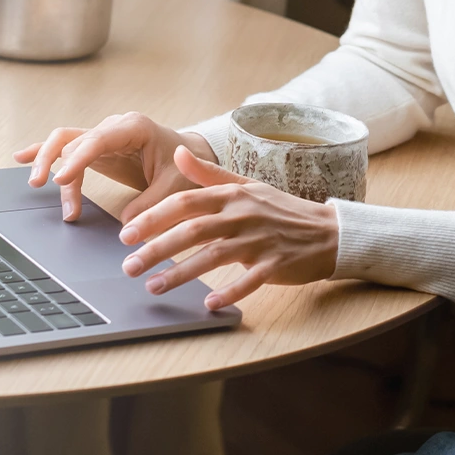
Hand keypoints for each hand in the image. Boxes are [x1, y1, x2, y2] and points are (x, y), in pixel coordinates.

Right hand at [13, 112, 218, 223]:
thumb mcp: (174, 186)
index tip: (62, 179)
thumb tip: (127, 225)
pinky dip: (44, 151)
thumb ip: (152, 204)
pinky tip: (21, 156)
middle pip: (74, 139)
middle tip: (41, 185)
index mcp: (134, 128)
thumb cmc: (183, 167)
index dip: (77, 159)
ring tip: (35, 184)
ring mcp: (102, 136)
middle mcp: (113, 127)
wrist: (189, 156)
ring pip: (65, 142)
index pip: (98, 140)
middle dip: (55, 161)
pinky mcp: (96, 148)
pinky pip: (66, 146)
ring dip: (47, 161)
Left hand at [118, 145, 338, 309]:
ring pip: (214, 256)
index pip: (186, 202)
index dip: (154, 217)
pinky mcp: (275, 264)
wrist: (327, 230)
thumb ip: (208, 173)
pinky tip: (208, 303)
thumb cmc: (280, 209)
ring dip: (181, 273)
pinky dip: (230, 291)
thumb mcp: (245, 184)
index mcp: (232, 194)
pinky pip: (249, 280)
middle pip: (193, 230)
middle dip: (157, 247)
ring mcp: (260, 239)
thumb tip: (176, 151)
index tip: (127, 232)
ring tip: (152, 286)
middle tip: (129, 265)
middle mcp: (242, 214)